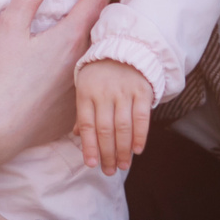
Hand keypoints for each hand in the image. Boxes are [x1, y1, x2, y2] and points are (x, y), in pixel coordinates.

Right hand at [0, 0, 110, 177]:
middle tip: (100, 5)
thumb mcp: (10, 26)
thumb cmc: (0, 75)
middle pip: (102, 31)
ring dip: (96, 50)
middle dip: (103, 17)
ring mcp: (82, 89)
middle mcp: (84, 62)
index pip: (98, 0)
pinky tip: (73, 82)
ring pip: (97, 62)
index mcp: (71, 37)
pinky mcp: (74, 113)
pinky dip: (85, 82)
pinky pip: (86, 91)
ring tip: (93, 42)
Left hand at [73, 60, 151, 175]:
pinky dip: (140, 135)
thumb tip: (77, 135)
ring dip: (123, 150)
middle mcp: (104, 93)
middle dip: (107, 154)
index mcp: (86, 93)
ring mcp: (124, 92)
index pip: (87, 125)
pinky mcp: (142, 91)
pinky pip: (141, 117)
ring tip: (123, 166)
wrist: (125, 48)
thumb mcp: (86, 87)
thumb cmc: (101, 74)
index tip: (91, 165)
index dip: (89, 147)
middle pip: (105, 130)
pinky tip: (137, 150)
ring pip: (123, 127)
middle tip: (110, 171)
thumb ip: (83, 111)